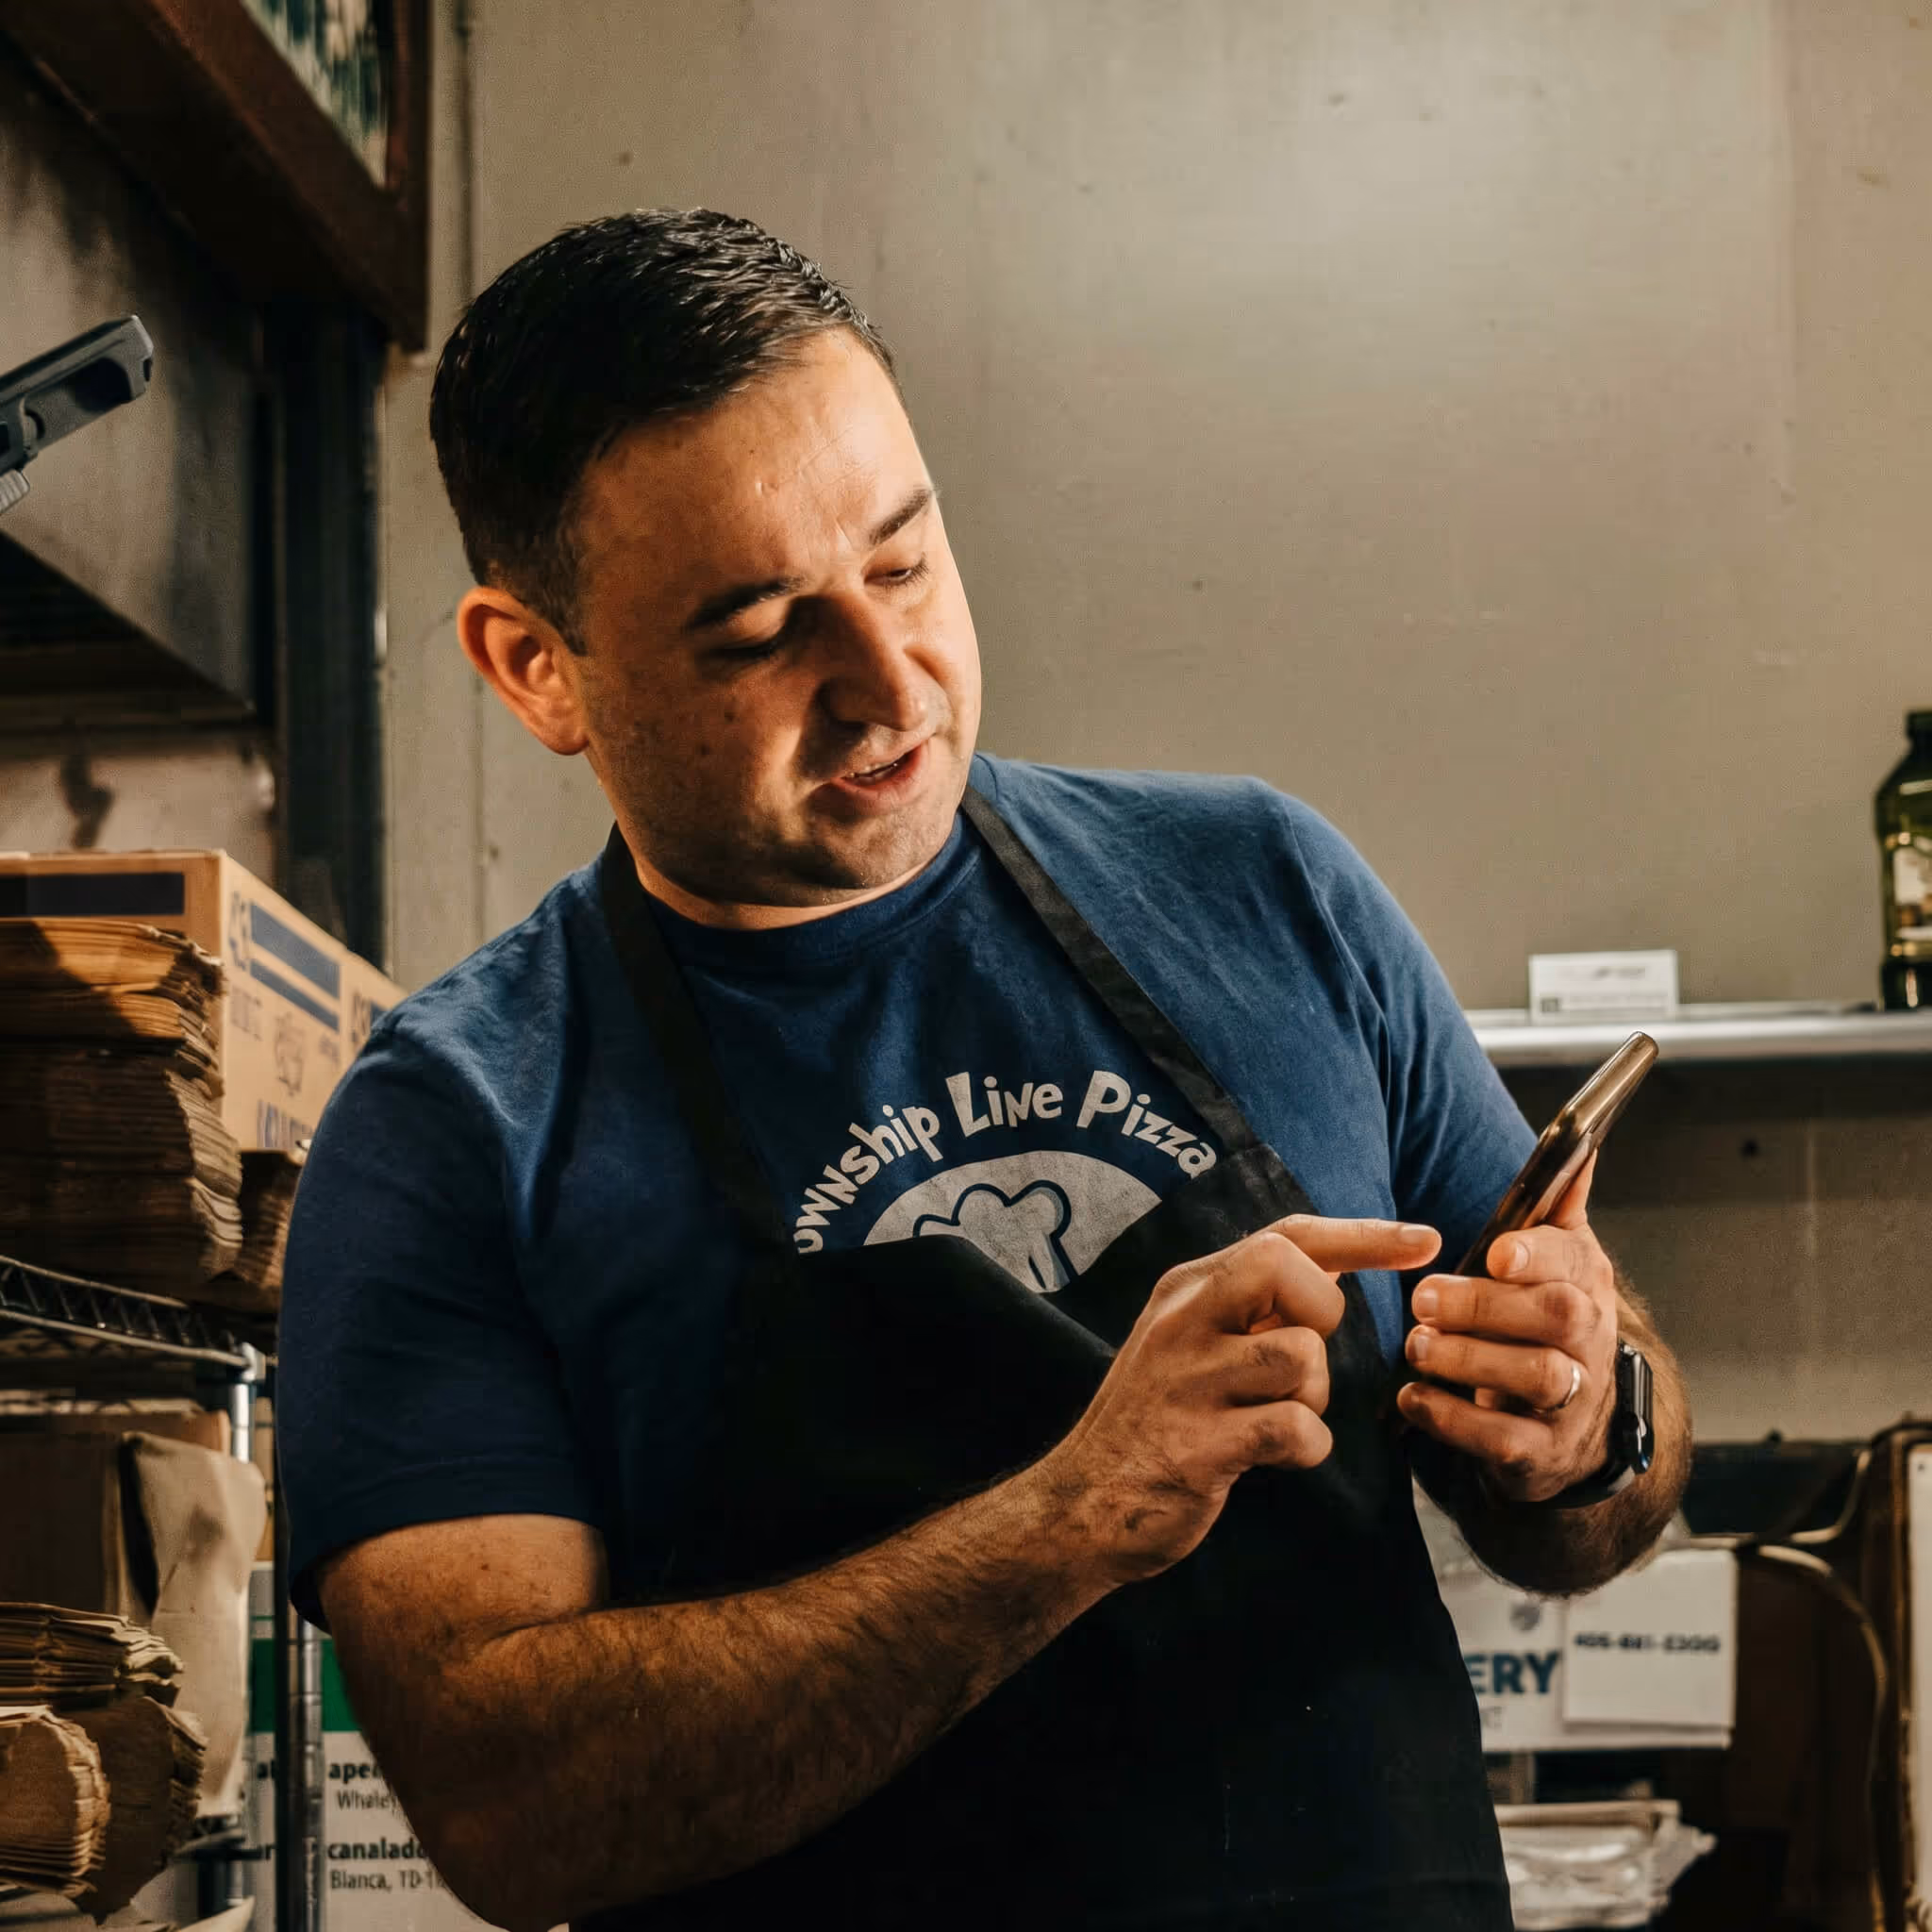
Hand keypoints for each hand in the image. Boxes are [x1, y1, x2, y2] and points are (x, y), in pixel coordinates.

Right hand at [1036, 1215, 1441, 1584]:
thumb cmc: (1156, 1421)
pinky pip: (1296, 1427)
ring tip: (1274, 1418)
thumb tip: (1333, 1273)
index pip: (1284, 1236)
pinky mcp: (1198, 1443)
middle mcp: (1183, 1320)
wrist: (1083, 1506)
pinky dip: (1305, 1448)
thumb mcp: (1191, 1342)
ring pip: (1300, 1354)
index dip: (1362, 1235)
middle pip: (1283, 1266)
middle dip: (1321, 1313)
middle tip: (1297, 1362)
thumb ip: (1250, 1308)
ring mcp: (1186, 1379)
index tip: (1426, 1240)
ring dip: (1312, 1396)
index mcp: (1187, 1288)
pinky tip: (1273, 1456)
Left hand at [1395, 1157, 1617, 1502]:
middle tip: (1422, 1300)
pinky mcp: (1541, 1453)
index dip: (1536, 1255)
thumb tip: (1580, 1143)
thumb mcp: (1558, 1263)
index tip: (1495, 1253)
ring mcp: (1573, 1402)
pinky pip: (1504, 1440)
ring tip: (1417, 1347)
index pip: (1573, 1263)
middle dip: (1486, 1305)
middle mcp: (1590, 1342)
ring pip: (1538, 1377)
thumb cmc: (1543, 1326)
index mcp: (1586, 1284)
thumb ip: (1557, 1207)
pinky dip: (1452, 1420)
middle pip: (1558, 1317)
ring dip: (1468, 1359)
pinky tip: (1412, 1398)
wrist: (1573, 1427)